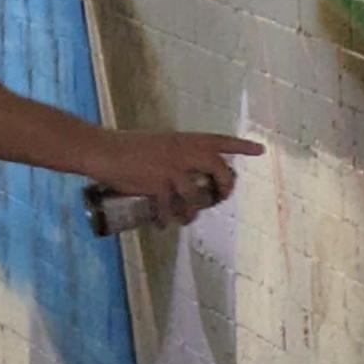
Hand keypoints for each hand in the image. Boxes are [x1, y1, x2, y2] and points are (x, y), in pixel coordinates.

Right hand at [87, 129, 264, 227]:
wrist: (103, 151)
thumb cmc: (127, 147)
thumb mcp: (159, 144)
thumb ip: (176, 156)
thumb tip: (188, 177)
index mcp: (185, 139)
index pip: (220, 140)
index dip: (242, 146)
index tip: (260, 151)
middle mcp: (183, 152)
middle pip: (219, 170)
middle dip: (224, 187)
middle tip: (220, 198)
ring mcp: (172, 168)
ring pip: (196, 196)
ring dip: (193, 212)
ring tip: (185, 218)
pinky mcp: (157, 184)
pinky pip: (169, 209)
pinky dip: (167, 219)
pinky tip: (162, 224)